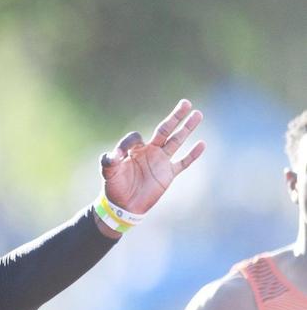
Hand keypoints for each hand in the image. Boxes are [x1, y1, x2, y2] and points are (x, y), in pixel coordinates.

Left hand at [99, 99, 205, 213]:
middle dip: (175, 116)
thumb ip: (109, 161)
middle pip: (165, 129)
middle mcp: (149, 151)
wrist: (123, 206)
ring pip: (176, 141)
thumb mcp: (108, 173)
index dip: (131, 142)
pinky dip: (192, 154)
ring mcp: (160, 161)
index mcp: (134, 149)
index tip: (123, 154)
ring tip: (197, 114)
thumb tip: (115, 153)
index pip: (136, 136)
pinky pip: (183, 162)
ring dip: (187, 128)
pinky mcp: (168, 174)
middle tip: (186, 102)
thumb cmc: (113, 187)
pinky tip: (202, 144)